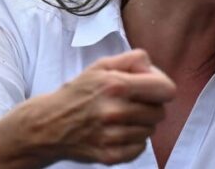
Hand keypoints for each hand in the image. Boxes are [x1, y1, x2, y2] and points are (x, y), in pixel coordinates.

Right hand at [0, 49, 175, 165]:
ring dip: (140, 124)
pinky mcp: (109, 155)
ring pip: (150, 131)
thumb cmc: (79, 92)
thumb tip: (151, 67)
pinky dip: (132, 141)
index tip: (151, 89)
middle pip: (160, 112)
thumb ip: (131, 59)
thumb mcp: (101, 66)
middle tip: (131, 104)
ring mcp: (112, 136)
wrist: (48, 124)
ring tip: (121, 118)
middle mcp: (115, 111)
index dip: (161, 87)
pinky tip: (117, 133)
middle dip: (150, 106)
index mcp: (116, 85)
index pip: (166, 90)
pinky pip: (139, 148)